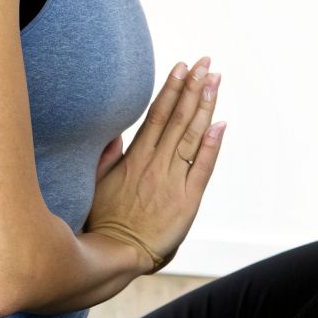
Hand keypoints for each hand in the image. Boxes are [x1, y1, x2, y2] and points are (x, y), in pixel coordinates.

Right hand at [83, 55, 226, 272]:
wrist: (116, 254)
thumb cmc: (104, 221)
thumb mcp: (97, 183)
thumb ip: (107, 156)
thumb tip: (116, 133)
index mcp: (134, 158)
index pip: (157, 115)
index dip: (172, 89)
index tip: (183, 67)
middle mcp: (155, 164)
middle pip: (177, 118)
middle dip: (193, 88)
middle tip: (207, 63)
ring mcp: (172, 180)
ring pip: (190, 136)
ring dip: (204, 106)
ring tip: (215, 81)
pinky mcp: (187, 200)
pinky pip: (202, 167)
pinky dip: (211, 145)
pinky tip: (219, 125)